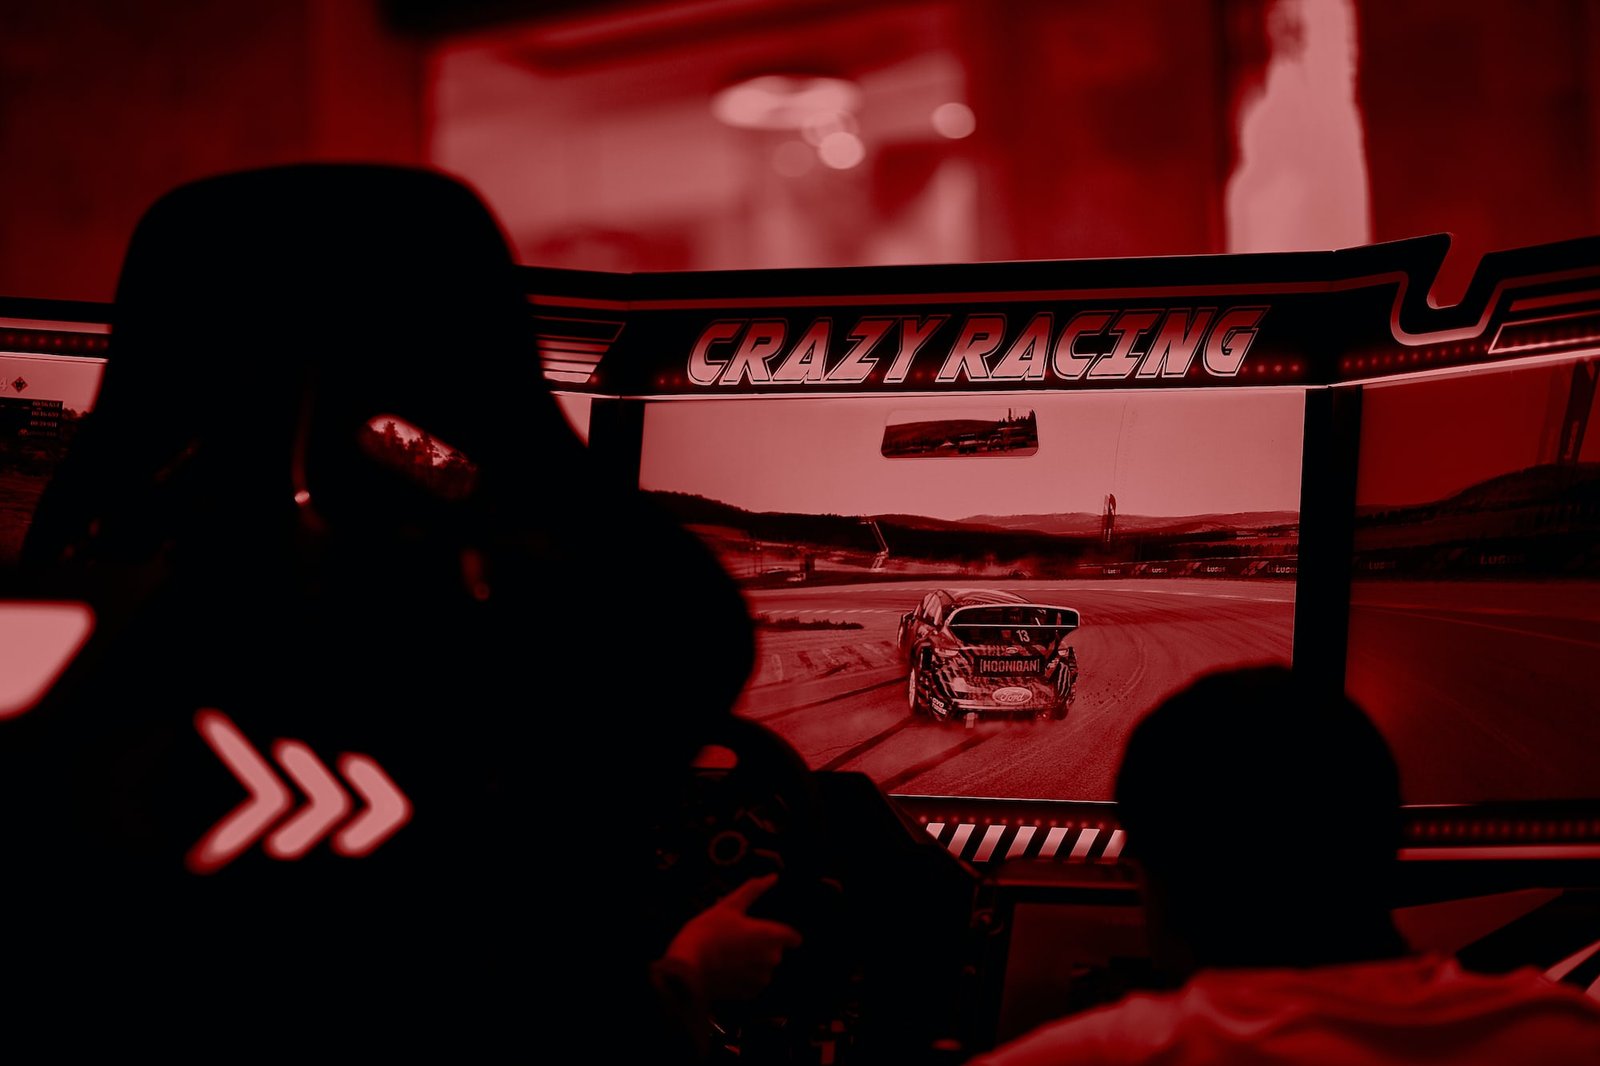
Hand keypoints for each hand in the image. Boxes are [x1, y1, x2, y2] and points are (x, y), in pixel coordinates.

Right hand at [663, 873, 803, 1002]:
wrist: (687, 968)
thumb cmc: (707, 932)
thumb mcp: (729, 905)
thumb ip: (753, 890)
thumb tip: (772, 877)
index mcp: (771, 935)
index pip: (794, 937)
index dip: (783, 933)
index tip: (764, 929)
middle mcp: (772, 959)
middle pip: (776, 950)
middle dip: (762, 945)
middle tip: (737, 938)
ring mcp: (761, 978)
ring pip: (764, 967)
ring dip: (754, 961)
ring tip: (729, 953)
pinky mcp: (750, 993)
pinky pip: (754, 982)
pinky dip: (745, 976)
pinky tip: (727, 969)